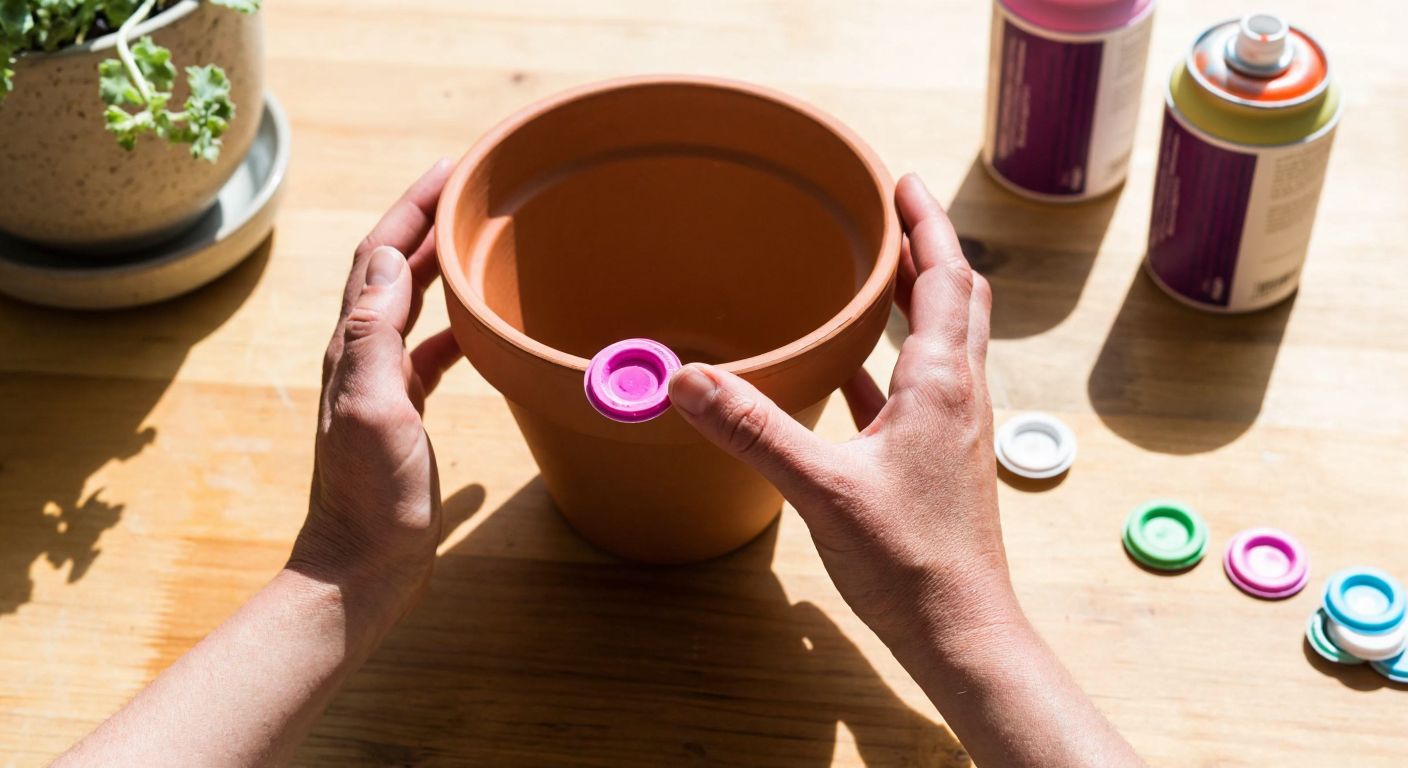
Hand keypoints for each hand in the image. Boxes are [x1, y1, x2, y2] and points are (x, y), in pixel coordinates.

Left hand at [288, 159, 463, 619]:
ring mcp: (382, 386)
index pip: (380, 256)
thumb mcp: (372, 407)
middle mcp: (362, 356)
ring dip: (441, 268)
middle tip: (473, 191)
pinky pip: (429, 352)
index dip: (411, 208)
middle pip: (393, 271)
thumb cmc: (371, 494)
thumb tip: (392, 259)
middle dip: (427, 223)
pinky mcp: (403, 415)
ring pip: (412, 307)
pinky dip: (455, 327)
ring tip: (481, 243)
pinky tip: (481, 334)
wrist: (363, 565)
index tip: (451, 169)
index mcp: (353, 346)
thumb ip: (375, 333)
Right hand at [667, 174, 1011, 656]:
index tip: (898, 180)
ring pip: (944, 343)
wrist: (960, 633)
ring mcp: (952, 430)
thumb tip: (688, 377)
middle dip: (927, 250)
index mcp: (941, 383)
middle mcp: (957, 396)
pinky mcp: (937, 463)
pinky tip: (855, 373)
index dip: (925, 222)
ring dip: (918, 301)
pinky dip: (892, 364)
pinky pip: (916, 392)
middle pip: (956, 299)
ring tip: (875, 275)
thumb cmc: (910, 563)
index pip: (944, 277)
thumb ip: (755, 429)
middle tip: (890, 214)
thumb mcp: (821, 488)